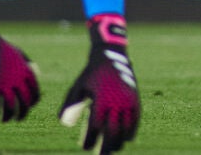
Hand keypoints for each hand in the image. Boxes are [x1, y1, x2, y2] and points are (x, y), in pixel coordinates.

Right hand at [0, 0, 39, 120]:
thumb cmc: (2, 47)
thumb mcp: (19, 53)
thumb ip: (27, 63)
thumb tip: (34, 70)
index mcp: (26, 72)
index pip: (35, 92)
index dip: (33, 101)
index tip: (30, 106)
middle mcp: (18, 81)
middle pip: (25, 103)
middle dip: (23, 114)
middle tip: (19, 118)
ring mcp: (4, 86)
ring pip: (11, 109)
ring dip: (9, 117)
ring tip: (5, 119)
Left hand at [60, 15, 139, 154]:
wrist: (112, 55)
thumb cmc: (91, 74)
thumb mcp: (77, 86)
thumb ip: (70, 104)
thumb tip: (64, 124)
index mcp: (101, 100)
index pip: (96, 127)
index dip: (90, 140)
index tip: (84, 147)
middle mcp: (117, 102)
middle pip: (113, 133)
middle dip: (106, 147)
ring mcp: (128, 101)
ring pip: (126, 129)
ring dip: (119, 142)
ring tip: (112, 149)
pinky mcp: (136, 99)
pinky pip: (135, 121)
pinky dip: (131, 132)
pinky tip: (126, 139)